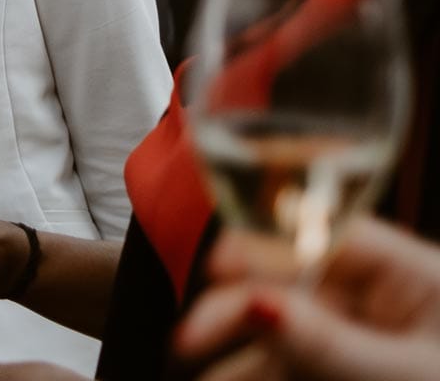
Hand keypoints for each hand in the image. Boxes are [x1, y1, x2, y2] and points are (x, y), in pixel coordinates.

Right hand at [173, 220, 439, 380]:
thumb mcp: (402, 377)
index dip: (261, 244)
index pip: (323, 234)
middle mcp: (384, 300)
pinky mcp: (349, 374)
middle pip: (291, 284)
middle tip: (187, 345)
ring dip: (236, 359)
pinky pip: (292, 368)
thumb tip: (251, 299)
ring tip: (193, 380)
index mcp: (413, 275)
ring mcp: (364, 340)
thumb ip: (324, 341)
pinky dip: (256, 376)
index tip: (214, 272)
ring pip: (282, 334)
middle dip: (235, 312)